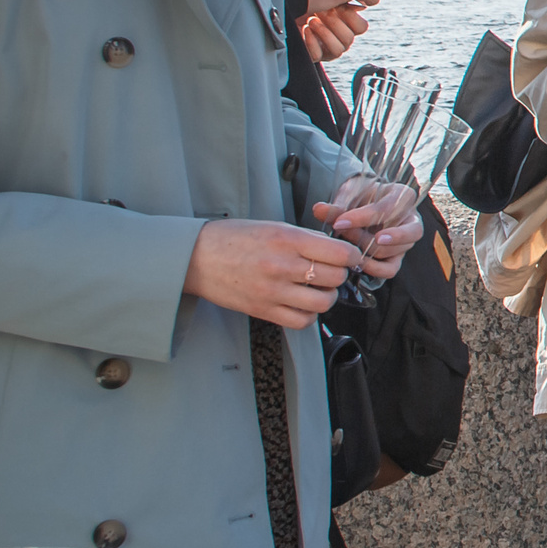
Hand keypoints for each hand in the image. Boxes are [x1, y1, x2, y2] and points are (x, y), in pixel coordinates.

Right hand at [182, 219, 357, 327]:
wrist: (195, 257)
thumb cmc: (233, 238)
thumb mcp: (274, 227)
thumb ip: (306, 239)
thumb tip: (336, 250)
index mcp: (287, 240)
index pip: (340, 254)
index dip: (351, 256)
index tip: (348, 257)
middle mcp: (282, 266)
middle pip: (336, 278)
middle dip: (340, 275)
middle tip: (330, 271)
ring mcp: (272, 291)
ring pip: (323, 302)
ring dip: (327, 296)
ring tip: (317, 288)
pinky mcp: (263, 311)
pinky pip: (302, 321)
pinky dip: (309, 314)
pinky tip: (302, 303)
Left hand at [295, 5, 370, 62]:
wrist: (284, 11)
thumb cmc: (307, 3)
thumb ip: (344, 0)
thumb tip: (359, 3)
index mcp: (348, 26)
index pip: (361, 27)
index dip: (351, 16)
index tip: (338, 4)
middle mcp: (340, 40)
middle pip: (349, 38)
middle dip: (334, 22)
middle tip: (321, 10)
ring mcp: (328, 50)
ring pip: (338, 49)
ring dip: (324, 32)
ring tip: (311, 21)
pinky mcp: (314, 56)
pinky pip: (318, 55)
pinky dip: (312, 42)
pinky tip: (305, 30)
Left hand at [316, 176, 421, 280]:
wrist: (363, 205)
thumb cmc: (359, 197)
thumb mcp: (349, 196)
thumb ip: (337, 205)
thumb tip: (319, 209)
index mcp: (403, 196)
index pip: (387, 209)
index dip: (362, 217)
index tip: (339, 222)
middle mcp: (411, 218)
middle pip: (395, 234)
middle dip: (364, 237)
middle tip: (342, 234)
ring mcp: (406, 240)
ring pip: (391, 252)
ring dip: (365, 252)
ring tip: (346, 247)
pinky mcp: (398, 257)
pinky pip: (390, 269)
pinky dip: (372, 268)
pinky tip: (355, 262)